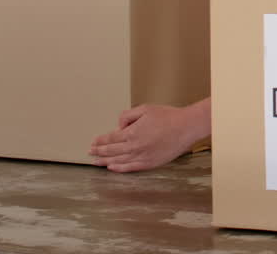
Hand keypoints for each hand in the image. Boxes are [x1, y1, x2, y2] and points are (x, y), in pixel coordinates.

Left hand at [89, 99, 208, 172]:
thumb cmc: (168, 116)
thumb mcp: (145, 109)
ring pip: (118, 161)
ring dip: (105, 161)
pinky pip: (130, 168)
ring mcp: (142, 157)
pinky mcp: (150, 163)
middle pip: (111, 151)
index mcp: (132, 132)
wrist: (186, 128)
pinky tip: (112, 168)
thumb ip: (128, 116)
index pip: (110, 138)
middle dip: (99, 151)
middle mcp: (134, 147)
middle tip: (90, 152)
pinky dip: (119, 169)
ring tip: (96, 162)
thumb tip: (119, 126)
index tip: (93, 142)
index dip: (100, 140)